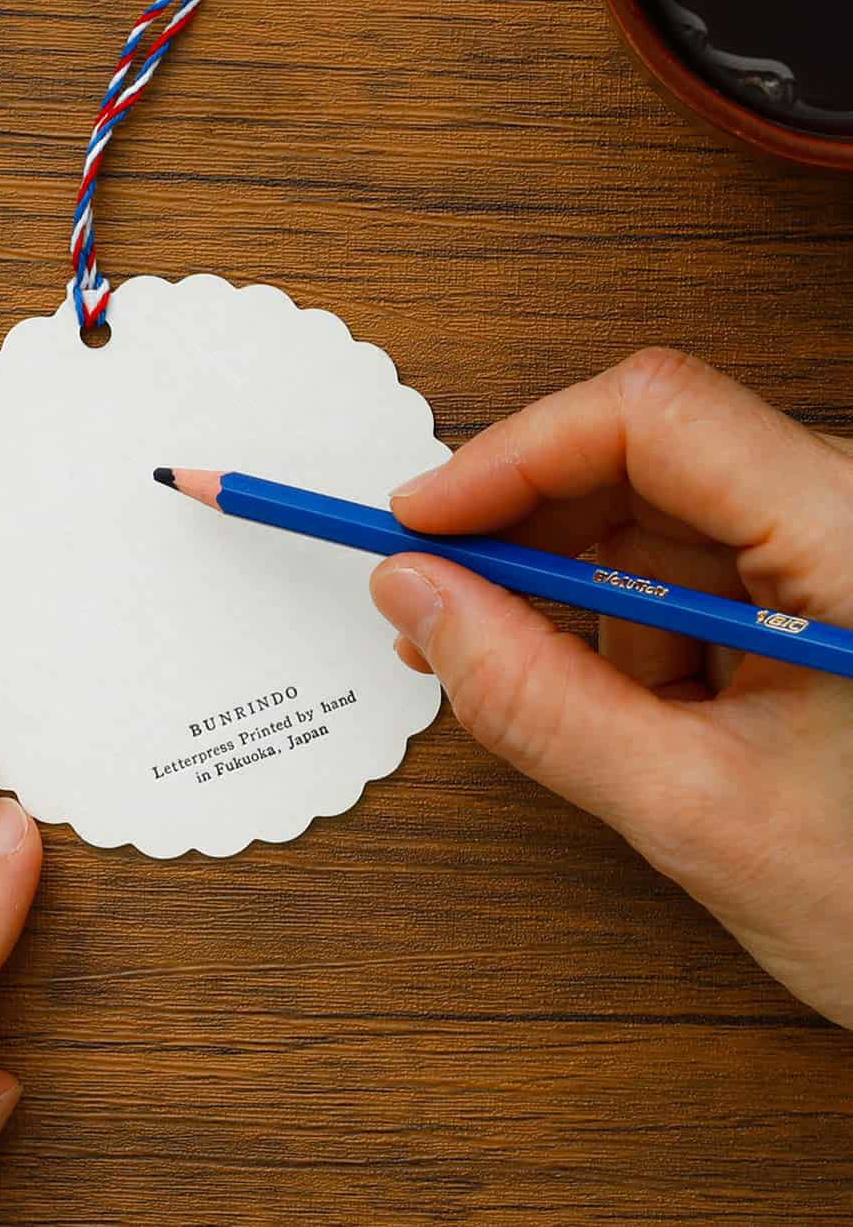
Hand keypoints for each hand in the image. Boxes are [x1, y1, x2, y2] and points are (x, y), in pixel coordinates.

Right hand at [370, 348, 852, 1027]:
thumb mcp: (697, 809)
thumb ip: (534, 699)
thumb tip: (418, 601)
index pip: (654, 418)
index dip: (515, 455)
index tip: (424, 520)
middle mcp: (849, 522)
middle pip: (644, 454)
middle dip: (524, 526)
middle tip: (436, 592)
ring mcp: (833, 556)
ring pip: (655, 515)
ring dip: (566, 587)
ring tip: (519, 672)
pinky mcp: (815, 595)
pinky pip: (685, 569)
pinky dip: (617, 624)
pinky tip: (599, 695)